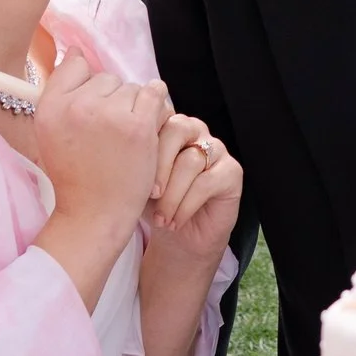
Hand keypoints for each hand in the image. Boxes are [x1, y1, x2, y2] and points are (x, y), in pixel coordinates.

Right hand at [23, 55, 167, 303]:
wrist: (95, 213)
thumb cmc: (76, 174)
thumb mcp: (50, 132)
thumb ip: (60, 93)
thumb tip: (76, 51)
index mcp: (49, 107)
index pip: (75, 65)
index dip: (88, 85)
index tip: (93, 110)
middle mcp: (75, 107)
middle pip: (107, 78)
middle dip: (113, 100)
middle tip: (110, 134)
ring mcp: (108, 115)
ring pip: (132, 87)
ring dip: (136, 107)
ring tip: (128, 138)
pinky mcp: (137, 126)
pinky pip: (154, 93)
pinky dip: (157, 107)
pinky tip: (150, 127)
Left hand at [144, 112, 242, 270]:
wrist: (176, 238)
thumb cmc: (154, 206)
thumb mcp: (135, 180)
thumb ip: (132, 159)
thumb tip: (124, 152)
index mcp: (168, 126)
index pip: (156, 117)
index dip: (143, 146)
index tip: (130, 177)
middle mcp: (195, 131)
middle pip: (177, 130)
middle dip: (159, 166)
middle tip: (149, 195)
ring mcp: (216, 149)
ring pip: (190, 161)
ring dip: (171, 195)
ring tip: (161, 218)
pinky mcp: (232, 171)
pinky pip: (206, 182)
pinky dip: (186, 206)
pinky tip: (175, 222)